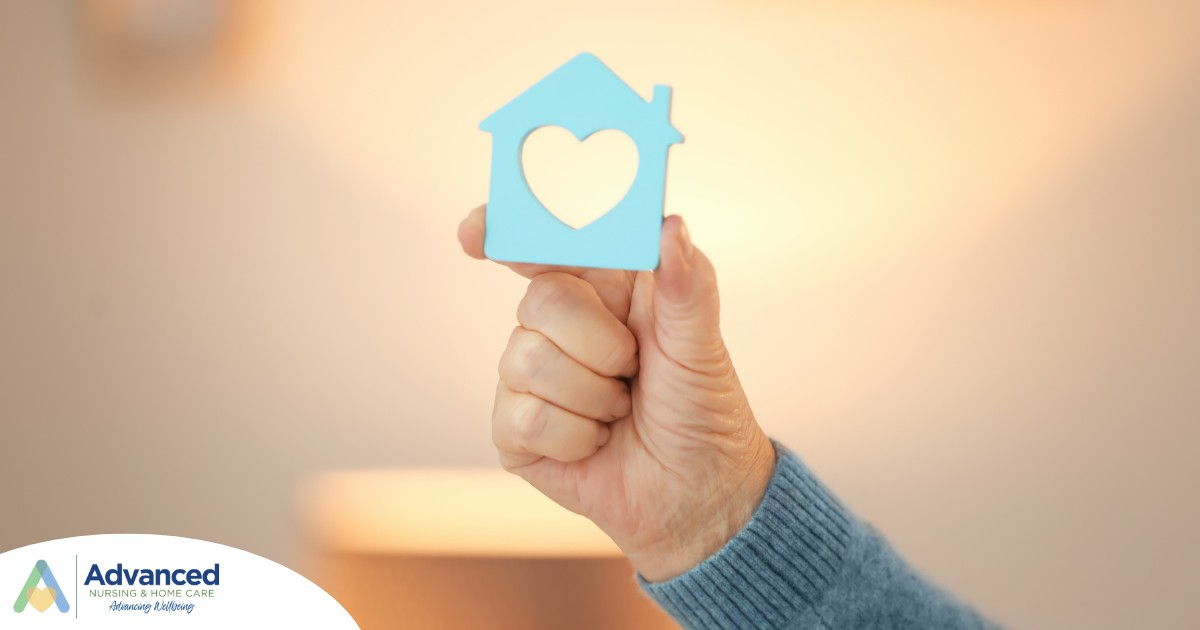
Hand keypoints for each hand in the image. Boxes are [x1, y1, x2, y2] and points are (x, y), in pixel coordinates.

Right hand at [458, 205, 775, 580]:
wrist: (696, 494)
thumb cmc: (702, 409)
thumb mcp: (701, 343)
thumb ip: (685, 284)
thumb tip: (669, 225)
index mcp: (603, 288)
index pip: (542, 245)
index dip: (504, 231)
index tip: (474, 234)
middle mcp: (560, 326)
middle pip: (539, 301)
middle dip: (597, 343)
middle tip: (632, 369)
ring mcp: (531, 378)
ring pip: (525, 361)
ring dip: (592, 396)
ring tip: (620, 411)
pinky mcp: (516, 431)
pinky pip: (522, 417)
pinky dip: (574, 436)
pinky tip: (596, 443)